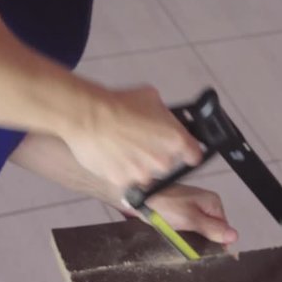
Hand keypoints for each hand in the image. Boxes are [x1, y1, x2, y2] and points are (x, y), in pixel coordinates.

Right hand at [61, 85, 202, 188]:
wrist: (88, 116)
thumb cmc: (119, 103)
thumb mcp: (151, 98)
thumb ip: (164, 115)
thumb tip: (164, 120)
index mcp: (176, 140)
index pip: (194, 155)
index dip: (187, 151)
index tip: (182, 149)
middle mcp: (163, 162)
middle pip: (167, 163)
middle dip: (156, 154)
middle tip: (139, 141)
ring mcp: (143, 175)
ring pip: (145, 173)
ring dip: (138, 164)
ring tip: (121, 147)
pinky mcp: (123, 183)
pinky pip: (126, 179)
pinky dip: (120, 170)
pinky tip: (110, 155)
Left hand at [116, 184, 238, 244]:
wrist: (139, 197)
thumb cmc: (164, 205)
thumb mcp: (191, 220)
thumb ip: (212, 229)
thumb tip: (235, 236)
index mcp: (212, 202)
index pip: (223, 228)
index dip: (216, 242)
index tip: (205, 250)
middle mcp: (205, 202)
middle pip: (212, 229)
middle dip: (202, 239)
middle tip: (189, 243)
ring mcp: (193, 205)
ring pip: (199, 229)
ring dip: (191, 237)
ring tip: (180, 239)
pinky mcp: (181, 210)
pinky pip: (188, 226)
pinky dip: (182, 232)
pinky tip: (174, 234)